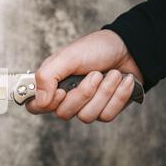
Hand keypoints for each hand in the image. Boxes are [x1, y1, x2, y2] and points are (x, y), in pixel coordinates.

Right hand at [26, 30, 143, 122]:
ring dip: (105, 92)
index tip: (60, 91)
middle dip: (84, 93)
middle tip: (95, 73)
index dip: (46, 104)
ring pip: (86, 116)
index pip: (35, 106)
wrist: (130, 49)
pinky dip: (118, 96)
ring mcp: (85, 106)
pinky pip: (106, 116)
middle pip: (64, 113)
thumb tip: (40, 101)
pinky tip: (123, 81)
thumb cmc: (96, 49)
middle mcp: (66, 98)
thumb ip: (47, 76)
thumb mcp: (68, 56)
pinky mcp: (105, 110)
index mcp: (51, 83)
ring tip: (113, 73)